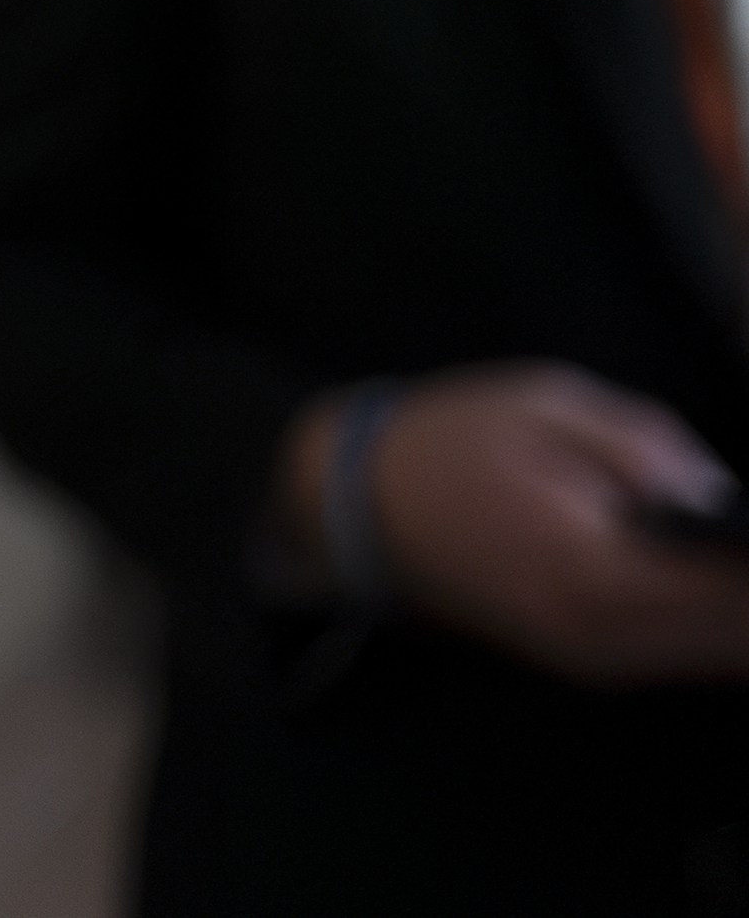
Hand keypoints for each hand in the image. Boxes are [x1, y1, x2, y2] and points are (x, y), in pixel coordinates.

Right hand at [299, 364, 748, 683]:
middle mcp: (599, 634)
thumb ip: (644, 444)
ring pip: (716, 661)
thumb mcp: (542, 402)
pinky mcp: (585, 664)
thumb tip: (726, 496)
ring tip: (739, 570)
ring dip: (740, 623)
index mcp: (591, 565)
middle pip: (733, 640)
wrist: (356, 507)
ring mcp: (591, 660)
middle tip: (748, 543)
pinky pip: (682, 662)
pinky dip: (721, 638)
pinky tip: (731, 608)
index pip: (729, 590)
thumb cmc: (450, 441)